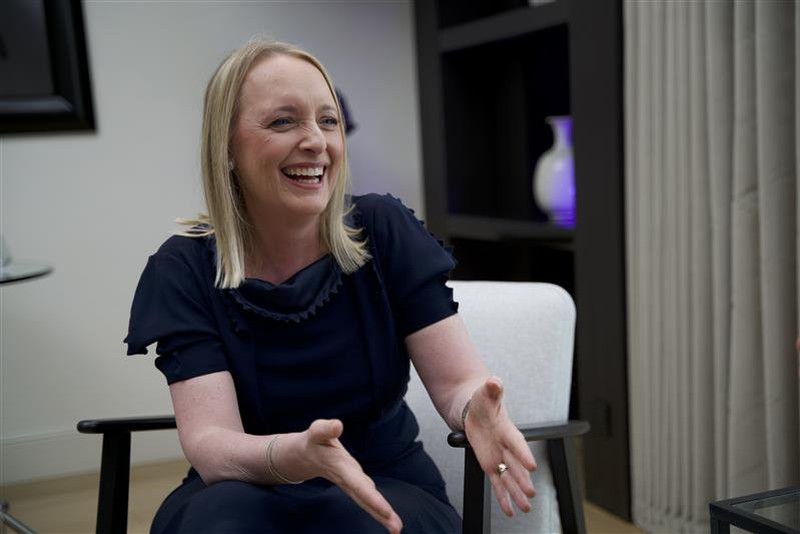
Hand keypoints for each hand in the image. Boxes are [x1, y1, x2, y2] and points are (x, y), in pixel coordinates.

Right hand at [286, 419, 402, 533]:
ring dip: (381, 514)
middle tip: (397, 528)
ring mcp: (350, 482)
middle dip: (379, 512)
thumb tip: (337, 425)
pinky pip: (366, 497)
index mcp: (339, 467)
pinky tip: (388, 517)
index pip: (357, 484)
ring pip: (366, 500)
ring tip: (396, 529)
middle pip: (364, 498)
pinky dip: (377, 507)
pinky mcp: (353, 483)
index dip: (370, 496)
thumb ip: (326, 429)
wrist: (303, 455)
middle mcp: (346, 478)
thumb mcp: (316, 431)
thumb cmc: (313, 441)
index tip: (385, 510)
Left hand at [464, 377, 536, 516]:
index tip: (531, 465)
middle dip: (522, 480)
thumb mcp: (487, 393)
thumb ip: (492, 389)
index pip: (517, 443)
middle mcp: (506, 447)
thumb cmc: (484, 400)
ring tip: (525, 508)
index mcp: (508, 430)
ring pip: (509, 479)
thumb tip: (494, 380)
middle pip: (516, 466)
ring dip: (516, 493)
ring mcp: (499, 458)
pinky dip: (503, 497)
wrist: (476, 408)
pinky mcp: (490, 465)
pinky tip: (509, 510)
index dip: (523, 454)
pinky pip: (497, 483)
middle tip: (531, 493)